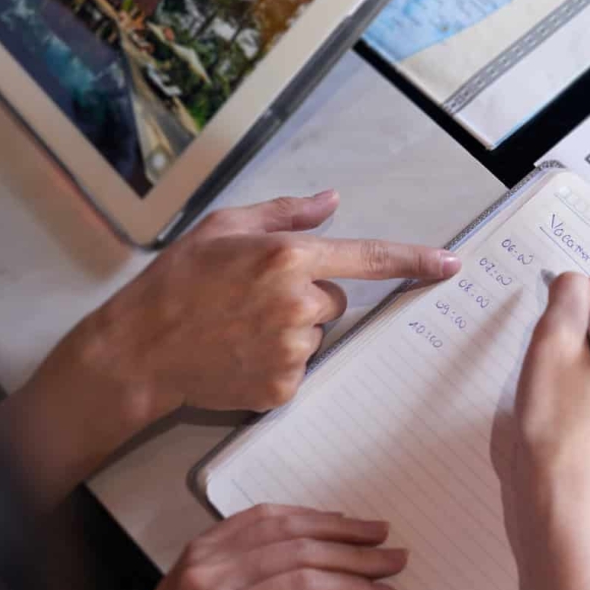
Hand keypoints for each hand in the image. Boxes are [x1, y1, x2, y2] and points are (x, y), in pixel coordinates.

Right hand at [35, 191, 459, 425]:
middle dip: (304, 296)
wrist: (139, 349)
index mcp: (287, 258)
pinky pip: (300, 367)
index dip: (414, 260)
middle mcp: (297, 303)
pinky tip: (239, 354)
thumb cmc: (178, 281)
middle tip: (253, 300)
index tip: (450, 264)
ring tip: (239, 328)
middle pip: (334, 300)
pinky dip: (277, 362)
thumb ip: (286, 214)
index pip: (369, 257)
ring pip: (316, 334)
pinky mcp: (284, 387)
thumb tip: (332, 202)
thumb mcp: (225, 228)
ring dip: (290, 329)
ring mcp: (292, 350)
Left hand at [81, 505, 405, 589]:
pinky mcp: (201, 544)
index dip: (351, 585)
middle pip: (297, 551)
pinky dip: (299, 514)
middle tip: (392, 558)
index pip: (303, 586)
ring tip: (372, 532)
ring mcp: (202, 556)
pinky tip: (329, 521)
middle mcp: (210, 580)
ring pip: (280, 525)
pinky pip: (256, 516)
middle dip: (353, 554)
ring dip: (333, 525)